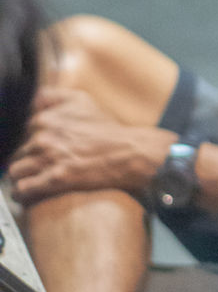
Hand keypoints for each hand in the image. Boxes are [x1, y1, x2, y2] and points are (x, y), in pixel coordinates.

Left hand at [8, 87, 174, 204]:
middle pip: (16, 153)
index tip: (38, 150)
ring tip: (31, 182)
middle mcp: (42, 137)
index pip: (21, 132)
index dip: (30, 142)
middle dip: (26, 161)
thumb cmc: (108, 130)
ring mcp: (47, 158)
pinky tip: (30, 194)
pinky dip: (23, 194)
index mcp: (45, 118)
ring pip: (15, 172)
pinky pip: (23, 190)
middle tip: (39, 167)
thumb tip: (32, 100)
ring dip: (22, 178)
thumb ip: (52, 96)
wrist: (130, 152)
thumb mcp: (81, 101)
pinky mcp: (55, 179)